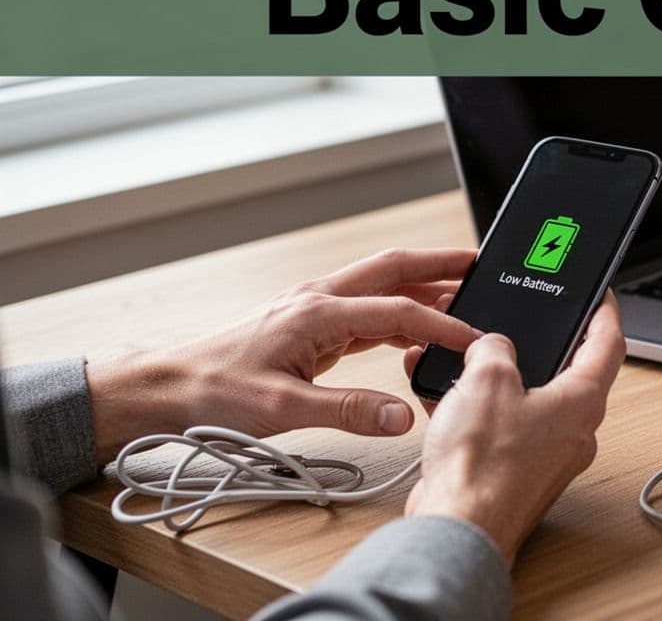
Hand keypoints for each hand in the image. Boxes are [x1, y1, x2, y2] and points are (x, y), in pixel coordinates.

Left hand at [87, 248, 481, 462]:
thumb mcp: (283, 410)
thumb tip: (402, 414)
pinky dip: (396, 312)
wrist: (164, 390)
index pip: (398, 311)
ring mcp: (311, 310)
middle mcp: (317, 301)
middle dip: (439, 265)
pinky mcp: (306, 327)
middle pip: (392, 270)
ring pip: (379, 287)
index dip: (443, 325)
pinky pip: (363, 310)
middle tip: (480, 264)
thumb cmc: (211, 394)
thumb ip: (348, 411)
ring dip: (420, 286)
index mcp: (317, 313)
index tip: (475, 340)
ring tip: (460, 292)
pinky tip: (410, 328)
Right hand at [402, 294, 625, 566]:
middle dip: (540, 345)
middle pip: (568, 373)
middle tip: (526, 322)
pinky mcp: (517, 474)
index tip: (600, 294)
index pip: (609, 342)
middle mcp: (574, 431)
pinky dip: (480, 410)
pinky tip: (448, 399)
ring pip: (530, 402)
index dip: (604, 310)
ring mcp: (547, 456)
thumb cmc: (482, 466)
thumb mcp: (486, 379)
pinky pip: (504, 428)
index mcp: (583, 401)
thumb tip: (490, 346)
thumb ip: (494, 346)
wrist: (457, 528)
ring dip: (498, 380)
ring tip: (468, 360)